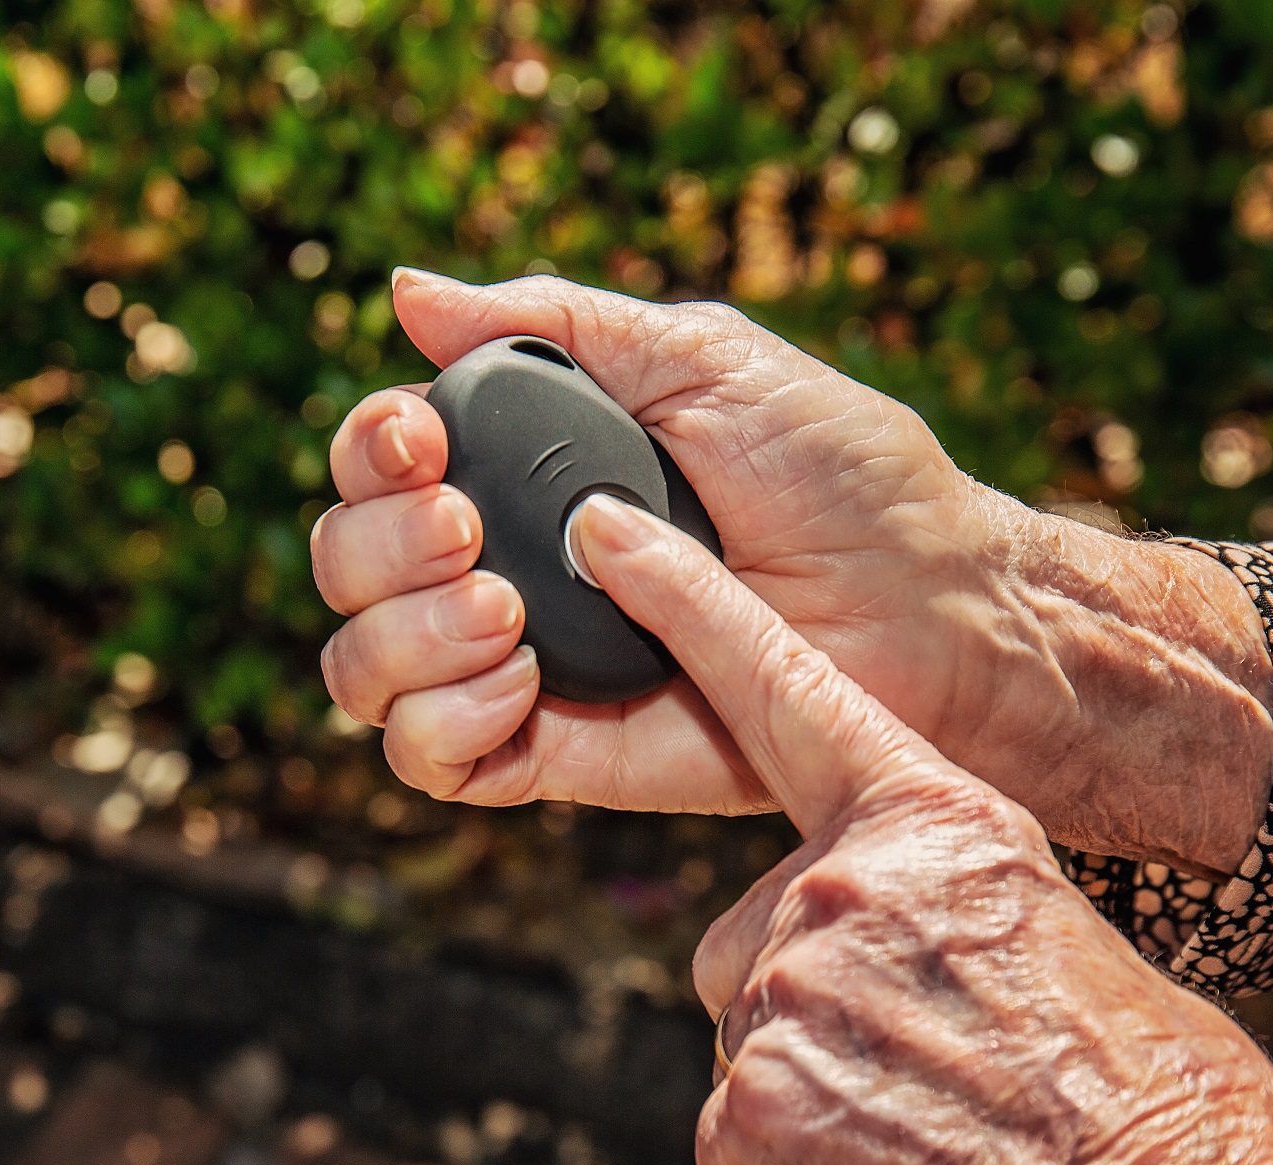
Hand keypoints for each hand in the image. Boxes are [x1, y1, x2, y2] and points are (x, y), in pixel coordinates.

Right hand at [311, 271, 1271, 872]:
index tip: (424, 441)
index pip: (378, 467)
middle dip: (379, 546)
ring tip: (506, 613)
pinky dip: (441, 719)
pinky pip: (426, 761)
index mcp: (520, 468)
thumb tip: (406, 296)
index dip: (369, 454)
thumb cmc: (836, 472)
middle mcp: (496, 567)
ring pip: (358, 669)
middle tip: (474, 531)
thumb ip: (552, 327)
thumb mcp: (697, 358)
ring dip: (400, 635)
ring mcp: (513, 666)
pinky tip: (517, 680)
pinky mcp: (546, 755)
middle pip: (343, 565)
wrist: (929, 609)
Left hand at [561, 495, 1272, 1164]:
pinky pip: (736, 1126)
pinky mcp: (743, 1103)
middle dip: (816, 994)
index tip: (608, 530)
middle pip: (756, 927)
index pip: (780, 688)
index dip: (688, 603)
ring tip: (922, 1120)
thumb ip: (918, 876)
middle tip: (925, 1057)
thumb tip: (838, 895)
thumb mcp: (1030, 916)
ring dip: (818, 1081)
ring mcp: (786, 987)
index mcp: (928, 817)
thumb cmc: (1125, 1074)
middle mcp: (839, 883)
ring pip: (751, 1025)